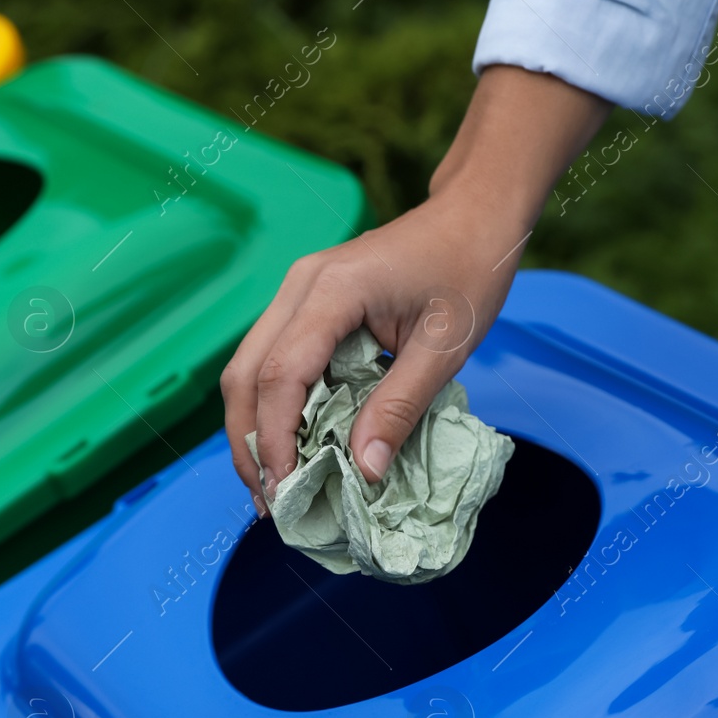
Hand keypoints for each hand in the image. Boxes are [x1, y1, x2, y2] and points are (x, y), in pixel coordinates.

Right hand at [221, 65, 609, 509]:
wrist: (473, 215)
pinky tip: (289, 445)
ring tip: (273, 484)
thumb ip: (401, 406)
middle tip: (268, 502)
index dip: (276, 439)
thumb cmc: (468, 271)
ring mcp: (296, 292)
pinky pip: (271, 360)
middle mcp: (299, 287)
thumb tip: (363, 471)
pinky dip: (272, 407)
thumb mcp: (446, 347)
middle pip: (244, 374)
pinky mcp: (304, 304)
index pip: (280, 374)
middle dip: (250, 443)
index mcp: (332, 291)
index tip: (286, 490)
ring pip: (247, 368)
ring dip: (253, 429)